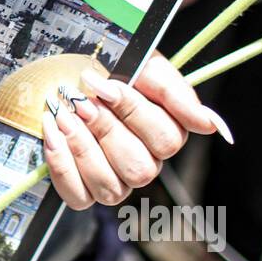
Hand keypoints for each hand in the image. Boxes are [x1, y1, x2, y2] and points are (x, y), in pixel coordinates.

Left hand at [40, 51, 231, 209]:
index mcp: (166, 134)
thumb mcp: (144, 64)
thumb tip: (209, 125)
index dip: (133, 113)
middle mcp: (145, 163)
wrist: (65, 68)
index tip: (106, 86)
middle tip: (79, 100)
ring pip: (111, 187)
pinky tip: (52, 132)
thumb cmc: (109, 65)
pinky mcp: (83, 192)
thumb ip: (175, 92)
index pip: (165, 140)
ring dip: (81, 147)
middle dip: (105, 130)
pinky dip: (62, 165)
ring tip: (62, 114)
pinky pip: (78, 196)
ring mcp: (116, 182)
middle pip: (139, 167)